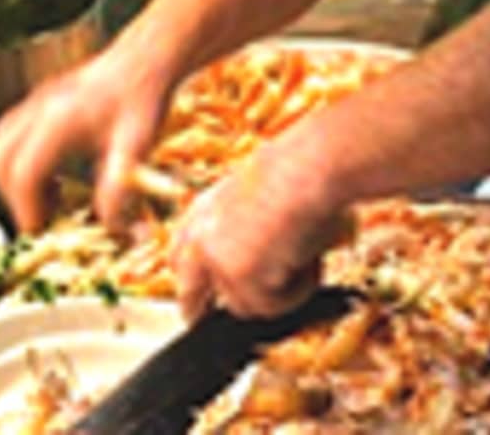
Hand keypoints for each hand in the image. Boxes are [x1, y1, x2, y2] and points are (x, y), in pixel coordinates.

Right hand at [0, 44, 168, 232]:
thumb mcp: (136, 149)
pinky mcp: (42, 100)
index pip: (23, 173)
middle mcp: (39, 109)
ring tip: (49, 197)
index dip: (26, 207)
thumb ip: (119, 191)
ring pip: (1, 146)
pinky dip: (21, 160)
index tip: (40, 230)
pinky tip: (54, 172)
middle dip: (13, 195)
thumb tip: (111, 229)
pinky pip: (13, 134)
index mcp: (57, 122)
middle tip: (42, 216)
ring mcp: (37, 102)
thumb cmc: (141, 98)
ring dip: (15, 178)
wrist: (147, 59)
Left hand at [172, 142, 350, 319]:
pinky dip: (297, 290)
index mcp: (204, 211)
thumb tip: (260, 255)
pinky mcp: (240, 281)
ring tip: (302, 255)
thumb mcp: (255, 199)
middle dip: (197, 311)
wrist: (308, 168)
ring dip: (275, 292)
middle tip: (202, 321)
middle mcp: (201, 238)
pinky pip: (274, 306)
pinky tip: (307, 259)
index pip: (181, 256)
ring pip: (244, 305)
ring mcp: (217, 263)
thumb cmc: (296, 171)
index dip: (189, 278)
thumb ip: (243, 230)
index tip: (194, 295)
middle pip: (189, 292)